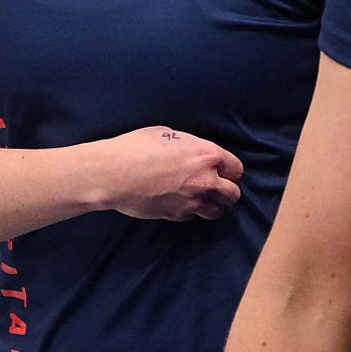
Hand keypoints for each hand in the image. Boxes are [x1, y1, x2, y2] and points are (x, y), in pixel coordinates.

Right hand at [97, 127, 242, 220]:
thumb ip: (190, 147)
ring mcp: (192, 201)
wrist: (114, 173)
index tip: (222, 171)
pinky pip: (193, 216)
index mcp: (207, 155)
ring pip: (217, 211)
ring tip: (200, 198)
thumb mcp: (169, 135)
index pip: (236, 169)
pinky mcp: (177, 215)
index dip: (229, 170)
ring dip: (212, 205)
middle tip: (214, 187)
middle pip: (233, 194)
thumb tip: (193, 153)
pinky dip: (190, 211)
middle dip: (226, 191)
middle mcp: (206, 180)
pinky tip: (179, 202)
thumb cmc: (136, 148)